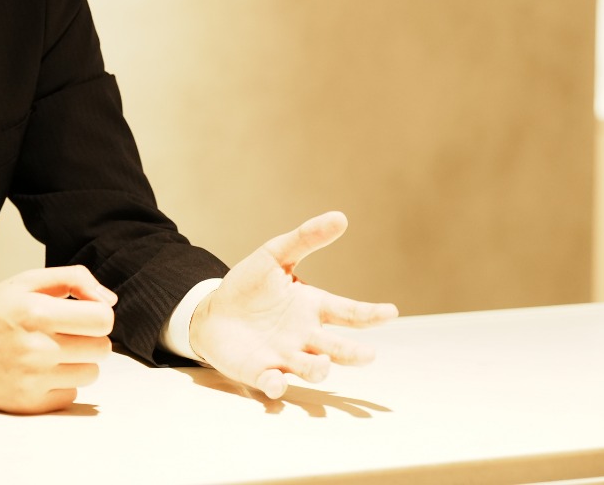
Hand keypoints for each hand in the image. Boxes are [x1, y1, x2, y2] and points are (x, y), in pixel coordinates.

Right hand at [0, 265, 115, 413]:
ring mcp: (32, 379)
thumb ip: (72, 279)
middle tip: (65, 333)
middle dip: (89, 338)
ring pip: (91, 374)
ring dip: (78, 362)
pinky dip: (61, 384)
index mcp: (36, 311)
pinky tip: (39, 372)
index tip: (84, 314)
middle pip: (102, 348)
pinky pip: (71, 395)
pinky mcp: (27, 404)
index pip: (102, 320)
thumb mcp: (25, 281)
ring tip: (52, 352)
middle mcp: (35, 347)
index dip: (98, 315)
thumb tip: (109, 300)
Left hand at [190, 211, 396, 398]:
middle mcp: (306, 336)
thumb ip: (306, 239)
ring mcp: (285, 357)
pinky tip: (276, 382)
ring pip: (310, 369)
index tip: (391, 311)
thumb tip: (341, 217)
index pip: (348, 312)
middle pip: (337, 349)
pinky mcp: (261, 372)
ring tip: (322, 365)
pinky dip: (276, 386)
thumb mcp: (275, 255)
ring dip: (318, 369)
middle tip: (368, 354)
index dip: (370, 313)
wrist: (213, 312)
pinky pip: (273, 383)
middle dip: (353, 354)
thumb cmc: (250, 285)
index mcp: (313, 307)